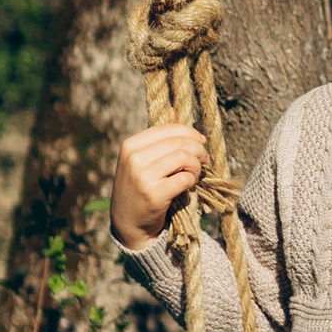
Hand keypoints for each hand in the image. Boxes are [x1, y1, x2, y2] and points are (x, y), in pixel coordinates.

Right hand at [112, 123, 208, 249]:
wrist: (127, 222)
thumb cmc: (139, 187)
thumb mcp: (143, 159)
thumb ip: (159, 137)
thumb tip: (174, 109)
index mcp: (130, 145)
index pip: (169, 129)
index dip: (190, 133)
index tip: (201, 141)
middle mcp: (134, 158)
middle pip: (180, 142)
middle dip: (198, 149)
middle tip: (204, 160)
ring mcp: (142, 176)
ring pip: (184, 158)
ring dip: (197, 166)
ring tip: (196, 173)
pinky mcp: (153, 194)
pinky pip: (185, 178)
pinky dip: (192, 180)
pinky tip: (189, 185)